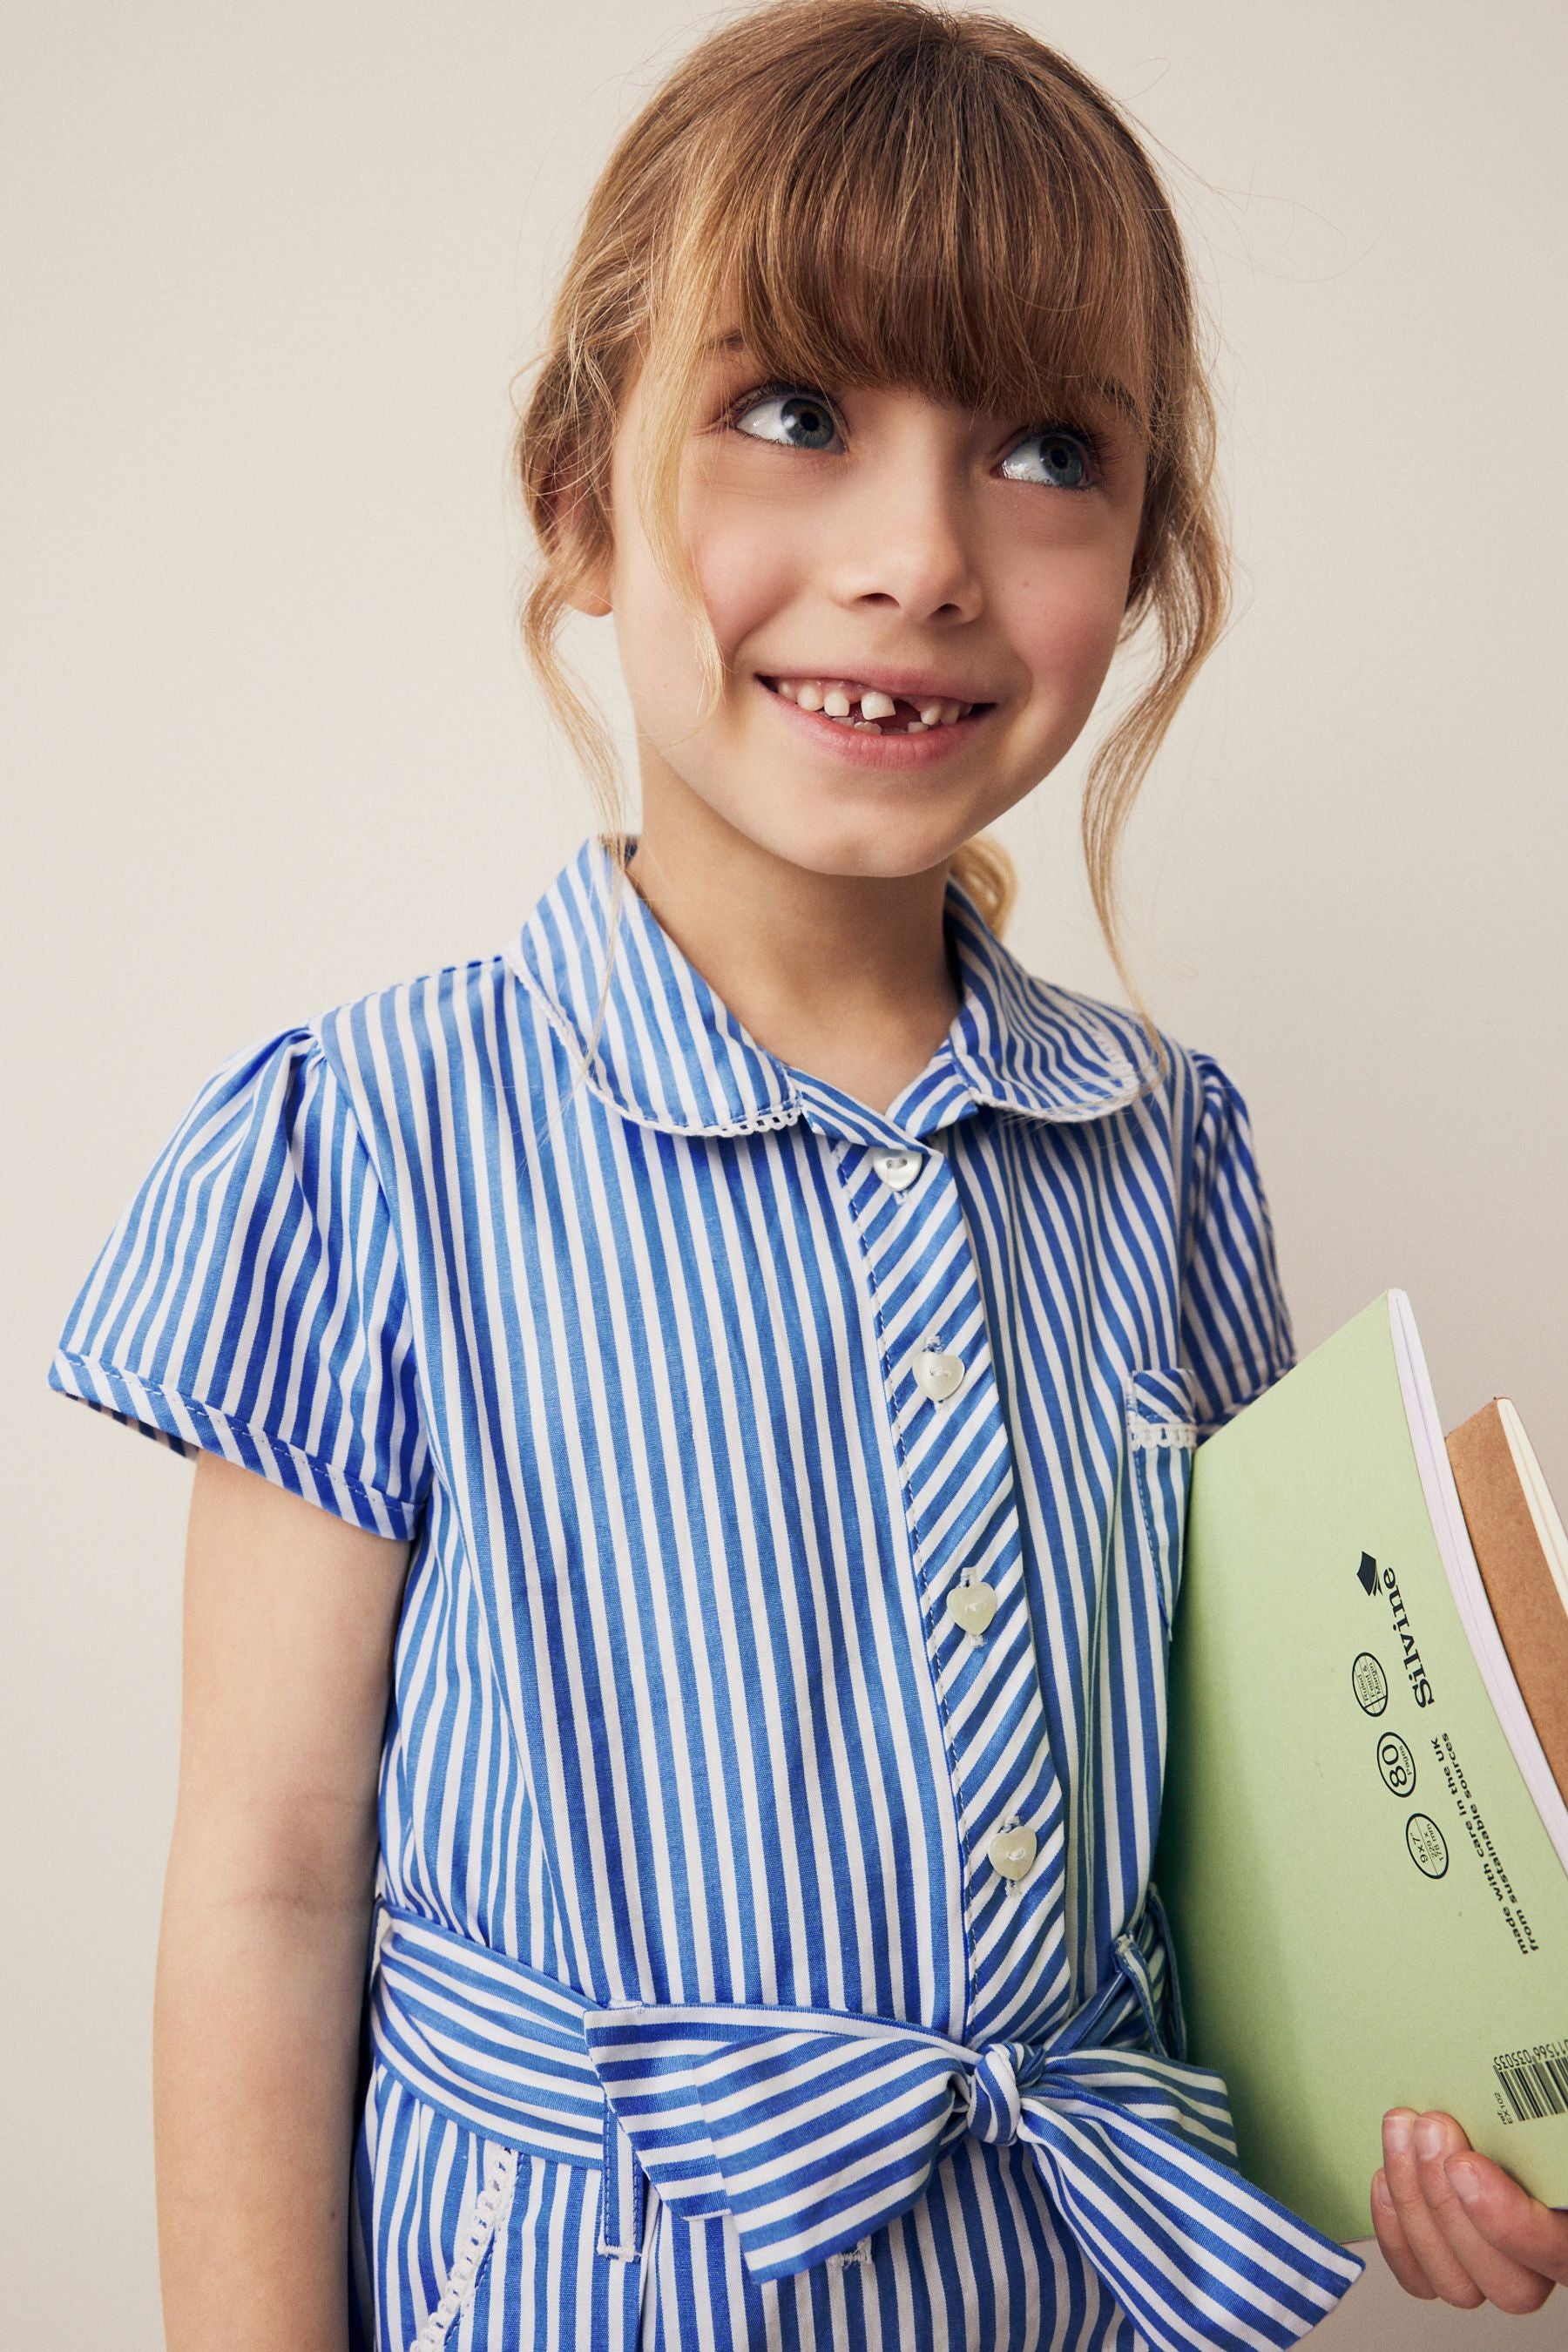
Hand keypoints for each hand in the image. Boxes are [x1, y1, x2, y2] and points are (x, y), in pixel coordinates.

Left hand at [1372, 2108, 1567, 2313]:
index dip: (1509, 2221)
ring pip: (1458, 2284)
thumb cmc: (1535, 2104)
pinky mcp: (1448, 2266)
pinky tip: (1385, 2178)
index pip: (1558, 2250)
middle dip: (1449, 2203)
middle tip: (1430, 2129)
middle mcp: (1542, 2265)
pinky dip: (1395, 2232)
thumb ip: (1538, 2116)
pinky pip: (1420, 2280)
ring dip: (1415, 2205)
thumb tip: (1526, 2096)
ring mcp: (1493, 2273)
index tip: (1464, 2165)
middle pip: (1508, 2282)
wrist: (1493, 2117)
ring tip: (1401, 2133)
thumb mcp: (1551, 2109)